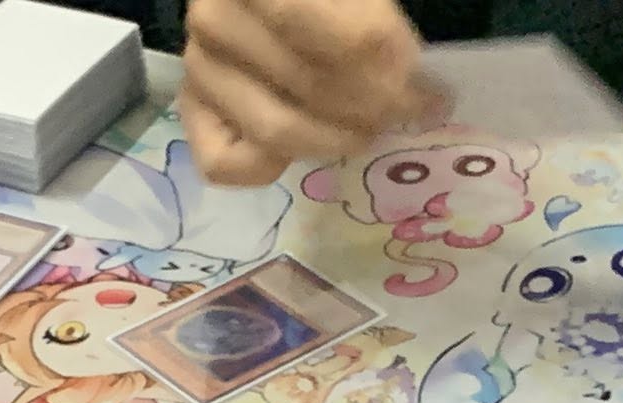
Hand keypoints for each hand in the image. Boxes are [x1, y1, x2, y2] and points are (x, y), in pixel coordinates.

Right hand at [179, 0, 438, 185]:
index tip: (430, 95)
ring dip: (334, 140)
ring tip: (366, 127)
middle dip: (372, 111)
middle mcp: (214, 15)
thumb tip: (421, 86)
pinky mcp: (192, 107)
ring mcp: (200, 64)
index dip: (389, 72)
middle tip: (406, 114)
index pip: (338, 36)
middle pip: (312, 86)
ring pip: (275, 132)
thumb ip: (378, 23)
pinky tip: (301, 140)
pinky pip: (227, 164)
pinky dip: (270, 167)